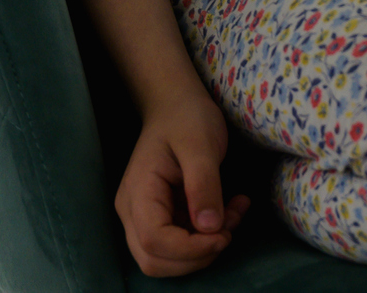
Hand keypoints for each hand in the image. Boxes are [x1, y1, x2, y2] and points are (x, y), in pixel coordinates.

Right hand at [113, 90, 254, 276]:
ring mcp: (144, 217)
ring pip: (167, 260)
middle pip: (154, 261)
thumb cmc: (186, 118)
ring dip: (205, 249)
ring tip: (233, 215)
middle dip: (196, 256)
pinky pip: (181, 244)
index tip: (223, 234)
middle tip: (229, 228)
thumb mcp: (201, 145)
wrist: (177, 106)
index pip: (154, 241)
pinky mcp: (162, 218)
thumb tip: (210, 228)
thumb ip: (204, 185)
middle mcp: (133, 211)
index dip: (189, 249)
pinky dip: (208, 238)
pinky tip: (231, 211)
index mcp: (138, 192)